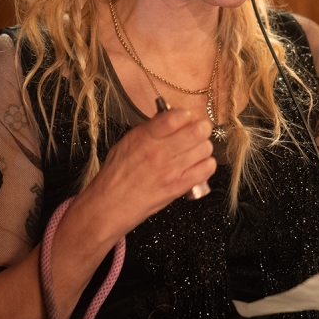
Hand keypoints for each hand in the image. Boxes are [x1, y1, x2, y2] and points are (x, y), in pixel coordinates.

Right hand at [81, 108, 215, 237]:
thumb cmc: (117, 173)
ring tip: (195, 150)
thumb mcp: (128, 141)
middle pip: (198, 131)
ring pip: (205, 148)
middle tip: (198, 130)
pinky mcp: (179, 187)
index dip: (186, 114)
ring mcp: (171, 170)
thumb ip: (150, 128)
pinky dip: (207, 164)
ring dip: (203, 146)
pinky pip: (207, 169)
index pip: (176, 117)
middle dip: (201, 127)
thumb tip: (171, 116)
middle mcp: (160, 151)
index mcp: (146, 136)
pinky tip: (198, 164)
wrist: (111, 203)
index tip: (186, 116)